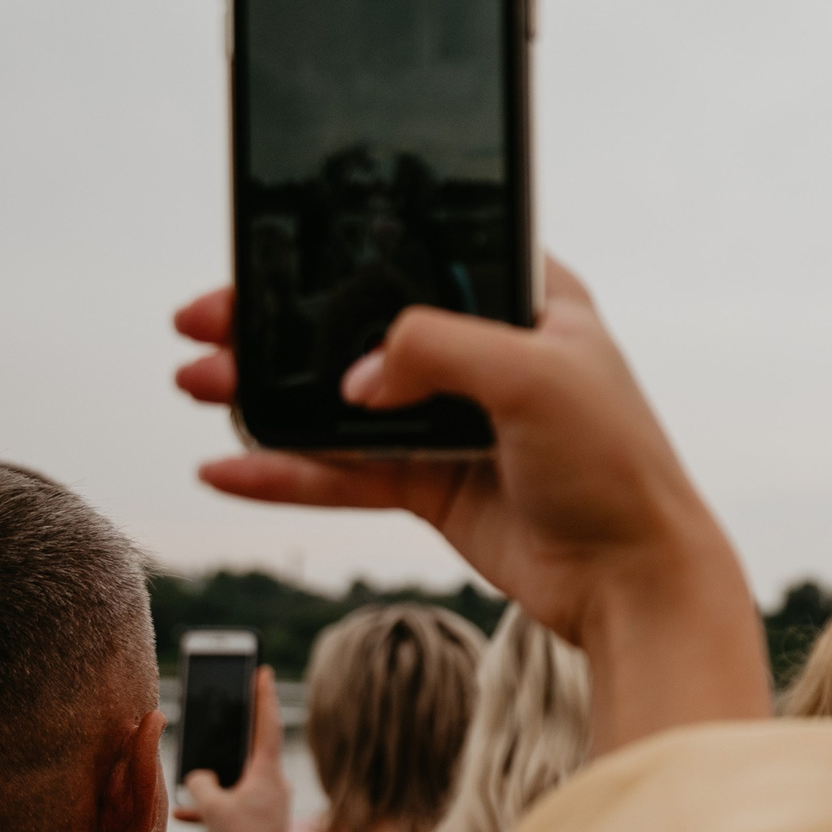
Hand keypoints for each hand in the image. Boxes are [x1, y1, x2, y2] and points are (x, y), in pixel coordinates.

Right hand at [173, 260, 771, 753]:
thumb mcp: (534, 376)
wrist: (634, 579)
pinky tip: (228, 468)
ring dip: (267, 396)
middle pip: (363, 328)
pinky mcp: (438, 484)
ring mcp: (458, 421)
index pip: (420, 254)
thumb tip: (353, 377)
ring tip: (196, 386)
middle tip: (202, 329)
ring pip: (342, 401)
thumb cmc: (614, 465)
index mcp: (528, 301)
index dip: (342, 251)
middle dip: (277, 328)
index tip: (264, 256)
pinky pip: (346, 472)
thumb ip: (435, 347)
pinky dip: (287, 472)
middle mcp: (489, 354)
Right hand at [177, 667, 291, 831]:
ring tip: (193, 775)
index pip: (267, 724)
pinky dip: (213, 807)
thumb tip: (198, 776)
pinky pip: (234, 804)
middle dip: (234, 734)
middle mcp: (274, 783)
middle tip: (229, 708)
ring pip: (238, 780)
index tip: (262, 671)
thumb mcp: (214, 807)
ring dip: (215, 780)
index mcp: (267, 772)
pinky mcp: (262, 820)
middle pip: (252, 749)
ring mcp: (270, 802)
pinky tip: (184, 815)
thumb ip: (200, 784)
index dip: (263, 696)